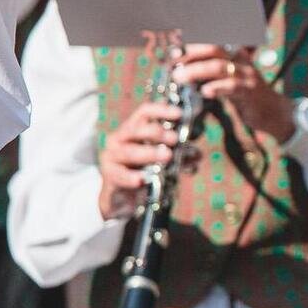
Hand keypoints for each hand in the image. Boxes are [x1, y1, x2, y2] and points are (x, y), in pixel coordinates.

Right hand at [97, 101, 183, 220]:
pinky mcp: (109, 174)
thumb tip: (198, 155)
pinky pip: (118, 174)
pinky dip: (130, 177)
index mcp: (135, 128)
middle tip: (175, 139)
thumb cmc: (146, 169)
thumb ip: (182, 154)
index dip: (161, 110)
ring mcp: (112, 155)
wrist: (125, 196)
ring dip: (148, 153)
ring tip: (166, 156)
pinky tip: (141, 180)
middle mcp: (121, 138)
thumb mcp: (165, 158)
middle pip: (136, 129)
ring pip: (128, 151)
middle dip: (156, 133)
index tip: (179, 114)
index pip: (145, 112)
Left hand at [173, 45, 295, 142]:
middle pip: (214, 49)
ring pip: (219, 67)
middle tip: (172, 62)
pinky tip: (205, 91)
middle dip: (191, 54)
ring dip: (196, 71)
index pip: (211, 43)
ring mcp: (246, 76)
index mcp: (235, 56)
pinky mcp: (249, 92)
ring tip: (179, 77)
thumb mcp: (229, 80)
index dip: (191, 44)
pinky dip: (217, 88)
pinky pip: (232, 87)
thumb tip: (182, 69)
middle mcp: (241, 62)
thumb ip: (211, 73)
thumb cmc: (246, 96)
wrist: (274, 112)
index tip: (173, 49)